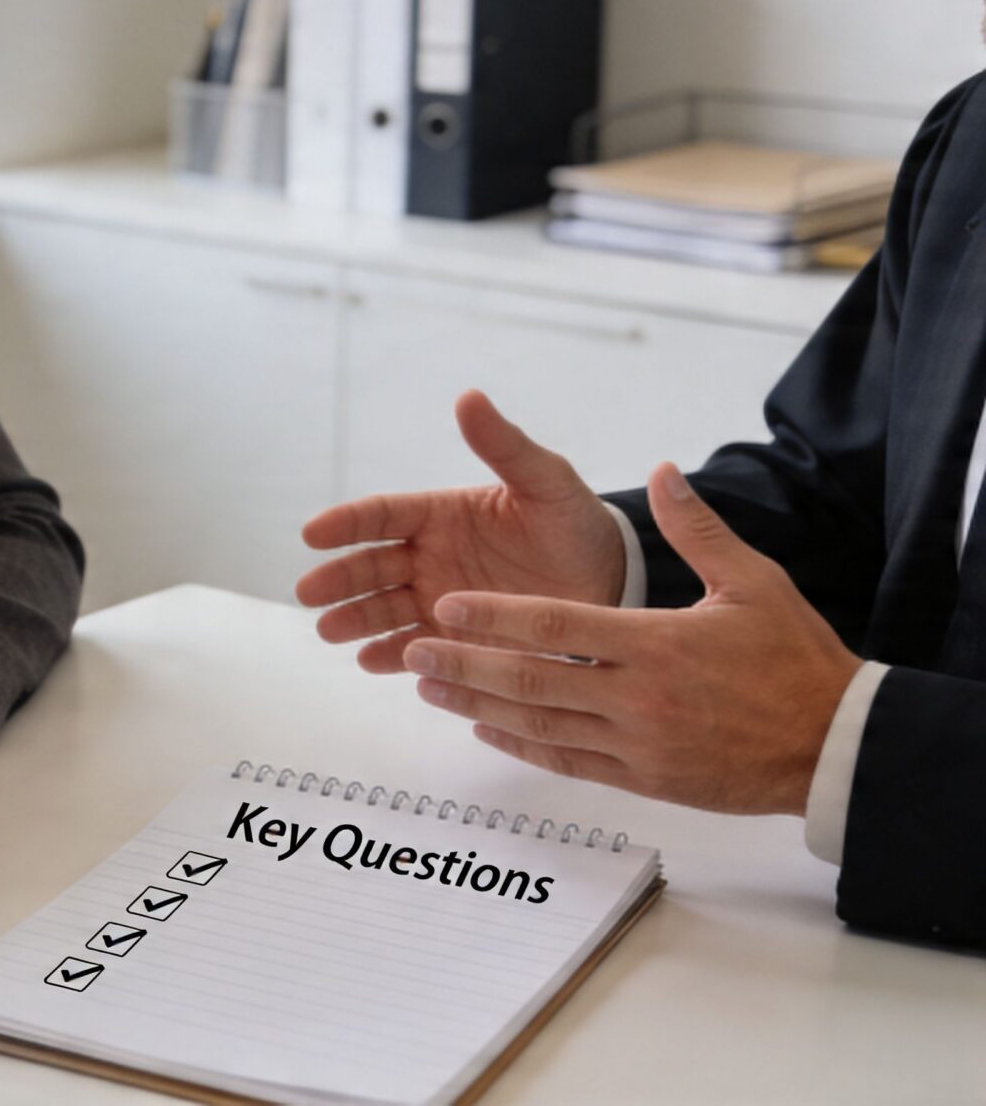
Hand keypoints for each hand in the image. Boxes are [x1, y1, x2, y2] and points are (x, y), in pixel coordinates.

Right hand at [296, 390, 626, 671]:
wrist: (611, 580)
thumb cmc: (573, 523)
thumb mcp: (545, 481)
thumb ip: (504, 446)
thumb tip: (469, 397)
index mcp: (439, 514)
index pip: (381, 515)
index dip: (346, 523)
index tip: (313, 534)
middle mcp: (428, 557)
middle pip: (370, 567)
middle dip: (337, 580)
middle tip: (307, 595)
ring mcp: (437, 599)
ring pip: (383, 609)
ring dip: (354, 621)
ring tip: (330, 633)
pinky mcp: (455, 639)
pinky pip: (415, 647)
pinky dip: (391, 655)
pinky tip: (371, 662)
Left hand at [403, 463, 862, 814]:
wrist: (835, 745)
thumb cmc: (795, 660)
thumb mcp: (754, 581)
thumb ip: (698, 529)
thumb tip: (663, 471)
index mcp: (655, 643)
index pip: (555, 626)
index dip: (493, 616)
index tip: (445, 606)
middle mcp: (638, 696)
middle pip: (530, 679)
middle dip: (464, 664)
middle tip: (415, 650)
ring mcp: (638, 743)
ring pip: (538, 724)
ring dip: (477, 706)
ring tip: (429, 688)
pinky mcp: (644, 779)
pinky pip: (566, 760)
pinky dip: (520, 744)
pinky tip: (485, 728)